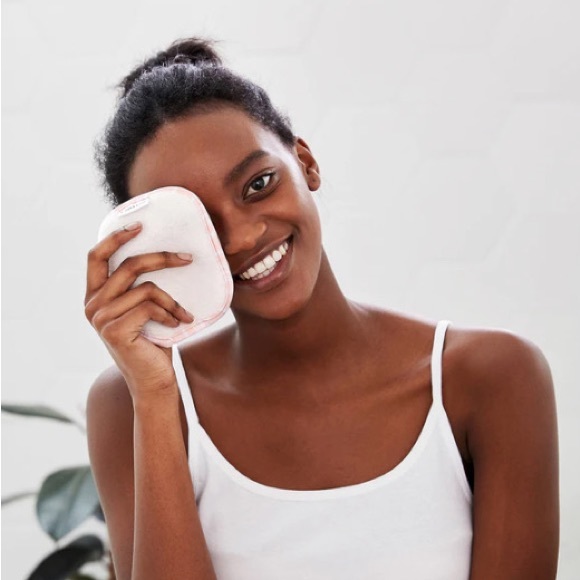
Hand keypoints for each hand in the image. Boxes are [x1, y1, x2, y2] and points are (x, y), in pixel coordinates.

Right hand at [84, 221, 193, 399]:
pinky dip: (170, 312)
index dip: (115, 238)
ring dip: (173, 300)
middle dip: (162, 258)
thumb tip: (163, 254)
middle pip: (129, 265)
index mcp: (95, 296)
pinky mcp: (115, 330)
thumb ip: (138, 286)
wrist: (153, 380)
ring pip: (146, 287)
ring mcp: (101, 318)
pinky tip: (177, 325)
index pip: (96, 257)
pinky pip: (150, 305)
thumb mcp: (142, 309)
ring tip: (184, 315)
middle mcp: (92, 305)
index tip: (139, 225)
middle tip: (187, 258)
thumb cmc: (153, 342)